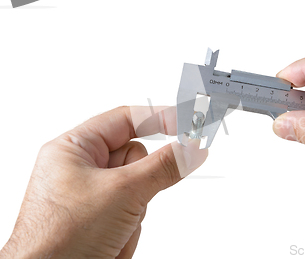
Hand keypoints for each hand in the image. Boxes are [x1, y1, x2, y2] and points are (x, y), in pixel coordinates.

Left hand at [0, 106, 207, 258]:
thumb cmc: (60, 238)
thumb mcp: (123, 192)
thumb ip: (165, 166)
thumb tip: (192, 148)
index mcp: (73, 148)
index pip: (126, 119)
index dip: (160, 118)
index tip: (189, 122)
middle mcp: (80, 168)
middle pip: (136, 156)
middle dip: (141, 181)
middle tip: (134, 195)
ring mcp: (92, 195)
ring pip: (139, 186)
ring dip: (136, 209)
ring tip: (115, 225)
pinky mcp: (101, 218)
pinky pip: (134, 210)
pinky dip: (131, 226)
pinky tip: (113, 238)